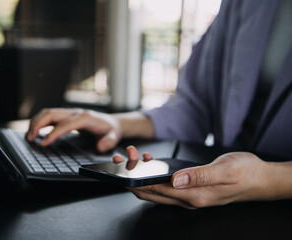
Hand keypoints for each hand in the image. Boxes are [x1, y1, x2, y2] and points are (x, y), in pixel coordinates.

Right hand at [26, 108, 121, 151]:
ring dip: (35, 122)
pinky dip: (39, 122)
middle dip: (38, 125)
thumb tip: (100, 146)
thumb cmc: (111, 130)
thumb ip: (109, 142)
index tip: (43, 143)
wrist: (112, 122)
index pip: (65, 124)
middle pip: (52, 113)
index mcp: (85, 118)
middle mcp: (75, 112)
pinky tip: (35, 132)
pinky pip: (49, 116)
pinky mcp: (66, 115)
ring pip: (48, 112)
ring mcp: (70, 112)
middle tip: (29, 139)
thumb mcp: (114, 137)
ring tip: (28, 136)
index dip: (53, 134)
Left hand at [115, 147, 276, 208]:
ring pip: (157, 190)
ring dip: (142, 177)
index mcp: (194, 195)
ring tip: (135, 158)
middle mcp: (189, 199)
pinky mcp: (192, 191)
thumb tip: (175, 179)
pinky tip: (152, 163)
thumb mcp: (224, 170)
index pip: (156, 190)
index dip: (137, 180)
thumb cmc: (246, 173)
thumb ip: (199, 176)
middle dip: (132, 179)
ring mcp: (189, 197)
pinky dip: (154, 176)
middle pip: (151, 193)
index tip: (124, 168)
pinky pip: (166, 187)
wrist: (261, 179)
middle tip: (123, 161)